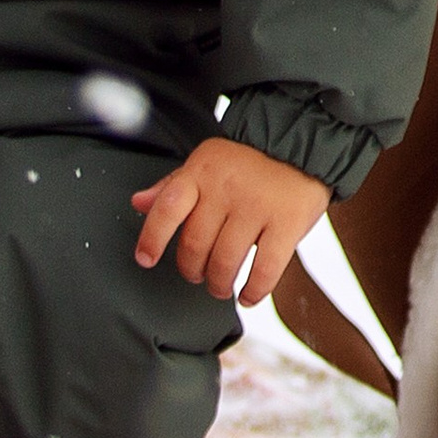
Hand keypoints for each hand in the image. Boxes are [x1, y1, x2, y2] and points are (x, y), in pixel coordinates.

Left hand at [131, 135, 327, 303]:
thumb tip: (139, 203)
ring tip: (221, 286)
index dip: (152, 238)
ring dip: (219, 284)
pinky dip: (254, 290)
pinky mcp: (287, 222)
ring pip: (226, 261)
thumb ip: (172, 186)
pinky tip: (249, 294)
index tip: (146, 259)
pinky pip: (265, 268)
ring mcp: (258, 205)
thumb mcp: (206, 163)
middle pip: (196, 244)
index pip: (168, 208)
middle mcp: (226, 189)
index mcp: (202, 173)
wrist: (299, 143)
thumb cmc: (248, 160)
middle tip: (198, 276)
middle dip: (192, 270)